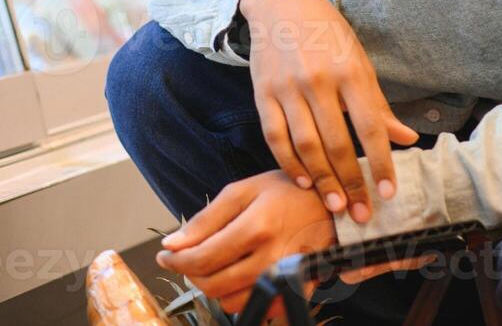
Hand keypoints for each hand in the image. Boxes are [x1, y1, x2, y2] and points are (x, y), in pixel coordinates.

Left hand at [155, 171, 433, 313]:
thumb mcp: (244, 191)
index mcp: (255, 228)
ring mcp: (286, 279)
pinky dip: (243, 299)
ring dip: (214, 289)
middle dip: (191, 275)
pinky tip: (238, 278)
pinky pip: (261, 310)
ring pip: (233, 303)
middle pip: (214, 285)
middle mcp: (271, 258)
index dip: (176, 262)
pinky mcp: (297, 291)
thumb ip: (206, 219)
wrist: (337, 203)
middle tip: (186, 260)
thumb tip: (172, 244)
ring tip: (212, 267)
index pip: (202, 259)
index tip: (164, 256)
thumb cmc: (289, 191)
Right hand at [239, 0, 419, 222]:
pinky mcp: (262, 93)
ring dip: (321, 180)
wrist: (280, 2)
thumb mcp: (359, 60)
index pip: (369, 127)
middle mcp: (318, 81)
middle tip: (361, 214)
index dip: (381, 163)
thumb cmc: (327, 33)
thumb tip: (407, 138)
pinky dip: (289, 163)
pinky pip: (275, 137)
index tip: (388, 193)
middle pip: (337, 143)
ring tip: (335, 205)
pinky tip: (303, 181)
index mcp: (349, 72)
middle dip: (351, 183)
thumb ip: (378, 104)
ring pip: (305, 145)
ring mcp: (287, 88)